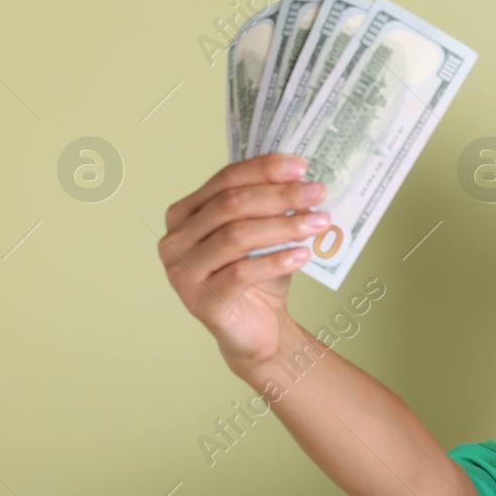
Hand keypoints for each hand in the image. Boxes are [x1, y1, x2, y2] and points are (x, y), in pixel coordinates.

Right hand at [157, 153, 330, 366]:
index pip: (225, 180)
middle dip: (279, 195)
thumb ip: (272, 207)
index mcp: (184, 214)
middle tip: (317, 192)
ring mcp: (183, 272)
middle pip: (231, 205)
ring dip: (284, 226)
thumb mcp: (265, 235)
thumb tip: (302, 182)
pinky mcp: (202, 301)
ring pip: (236, 237)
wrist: (258, 330)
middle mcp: (175, 240)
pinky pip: (241, 274)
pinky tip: (303, 255)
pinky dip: (276, 261)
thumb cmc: (258, 277)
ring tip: (320, 223)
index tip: (301, 166)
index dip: (264, 169)